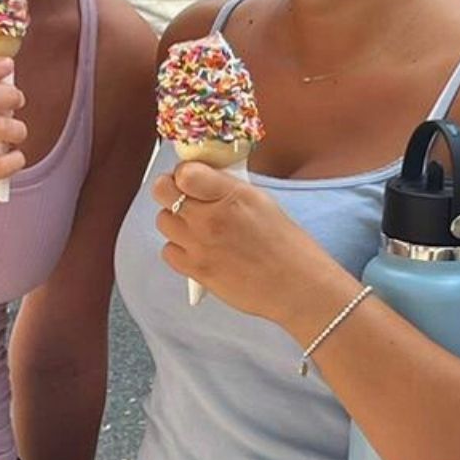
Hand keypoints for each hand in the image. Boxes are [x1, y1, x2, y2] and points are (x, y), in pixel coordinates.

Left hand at [153, 161, 336, 325]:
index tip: (192, 178)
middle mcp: (210, 218)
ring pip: (162, 220)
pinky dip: (178, 249)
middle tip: (186, 198)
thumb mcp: (261, 201)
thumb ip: (226, 188)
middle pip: (162, 192)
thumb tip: (201, 179)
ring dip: (175, 220)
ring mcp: (199, 246)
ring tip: (196, 227)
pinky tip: (198, 249)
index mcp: (231, 195)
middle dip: (171, 191)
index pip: (184, 172)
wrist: (297, 287)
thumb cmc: (287, 246)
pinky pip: (168, 251)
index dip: (183, 172)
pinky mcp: (196, 270)